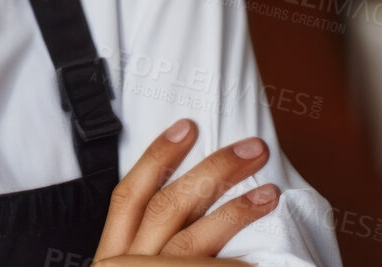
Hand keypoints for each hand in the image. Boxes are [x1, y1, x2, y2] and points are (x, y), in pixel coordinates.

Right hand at [91, 119, 279, 264]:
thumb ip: (153, 243)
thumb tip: (196, 198)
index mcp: (112, 253)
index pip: (127, 196)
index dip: (156, 157)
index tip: (187, 127)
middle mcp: (123, 265)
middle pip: (166, 207)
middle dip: (213, 172)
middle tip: (251, 149)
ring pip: (192, 239)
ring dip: (235, 212)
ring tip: (269, 193)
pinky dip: (237, 262)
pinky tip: (262, 254)